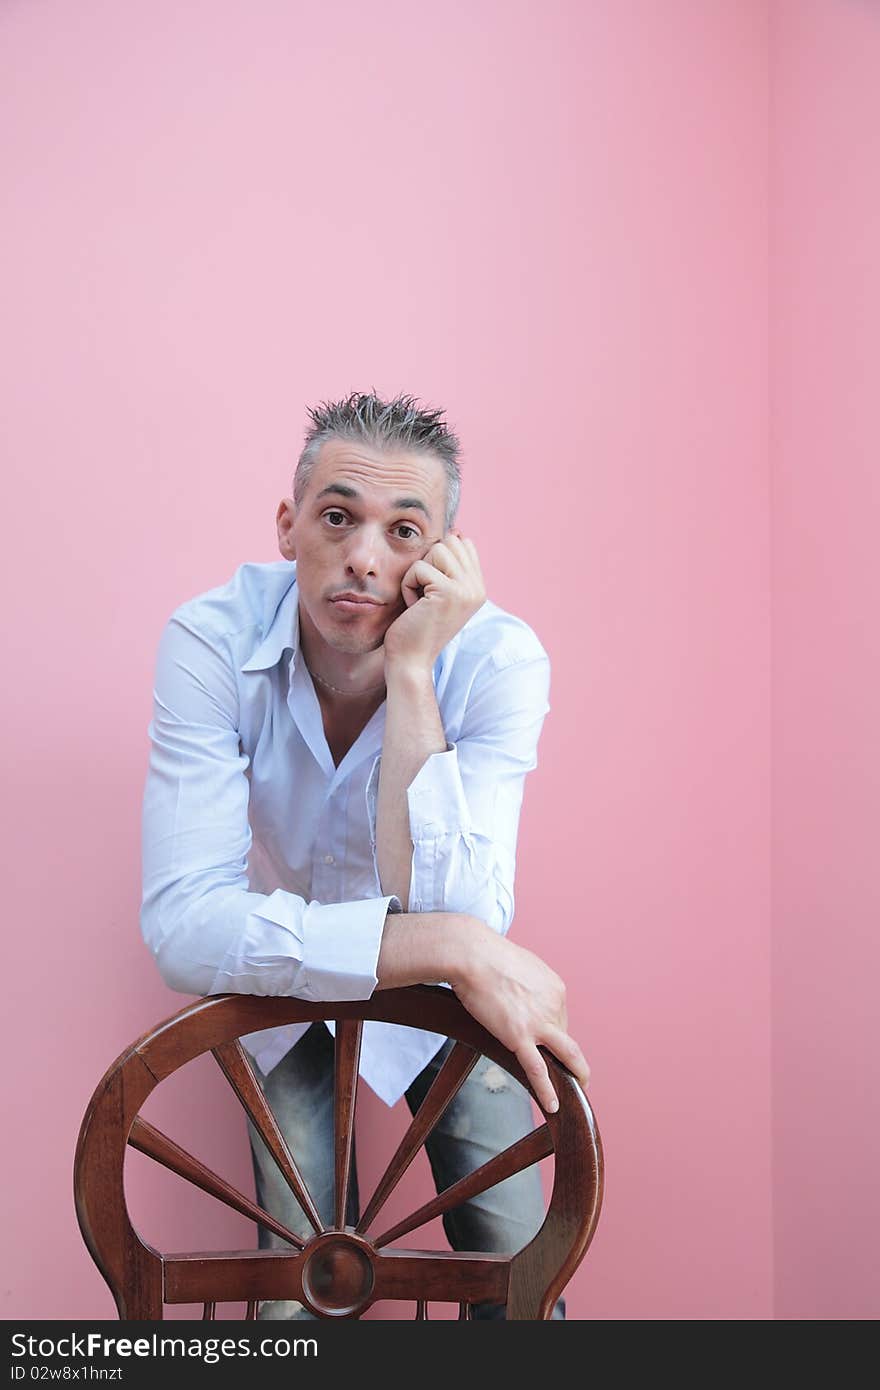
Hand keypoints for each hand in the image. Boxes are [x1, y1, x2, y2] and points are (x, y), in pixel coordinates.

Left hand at [382, 530, 486, 672]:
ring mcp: (467, 590)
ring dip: (417, 573)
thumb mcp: (438, 592)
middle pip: (450, 541)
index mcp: (478, 587)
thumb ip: (449, 566)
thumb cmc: (415, 627)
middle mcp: (478, 588)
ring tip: (420, 600)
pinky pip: (419, 567)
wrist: (410, 660)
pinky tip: (414, 607)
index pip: (463, 543)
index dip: (438, 558)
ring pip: (437, 549)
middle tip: (424, 594)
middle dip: (428, 562)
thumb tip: (455, 531)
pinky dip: (408, 585)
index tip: (431, 589)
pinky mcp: (450, 592)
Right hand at [449, 920, 590, 1113]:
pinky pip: (538, 1069)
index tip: (542, 1038)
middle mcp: (554, 1004)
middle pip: (563, 1034)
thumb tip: (518, 992)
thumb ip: (526, 983)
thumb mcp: (517, 966)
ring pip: (566, 1054)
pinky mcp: (519, 1036)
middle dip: (561, 1051)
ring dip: (576, 1073)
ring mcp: (539, 1021)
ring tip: (579, 1088)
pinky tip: (553, 1105)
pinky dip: (547, 1090)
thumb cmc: (485, 956)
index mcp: (554, 987)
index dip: (551, 1029)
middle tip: (563, 1067)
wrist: (470, 954)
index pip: (559, 1015)